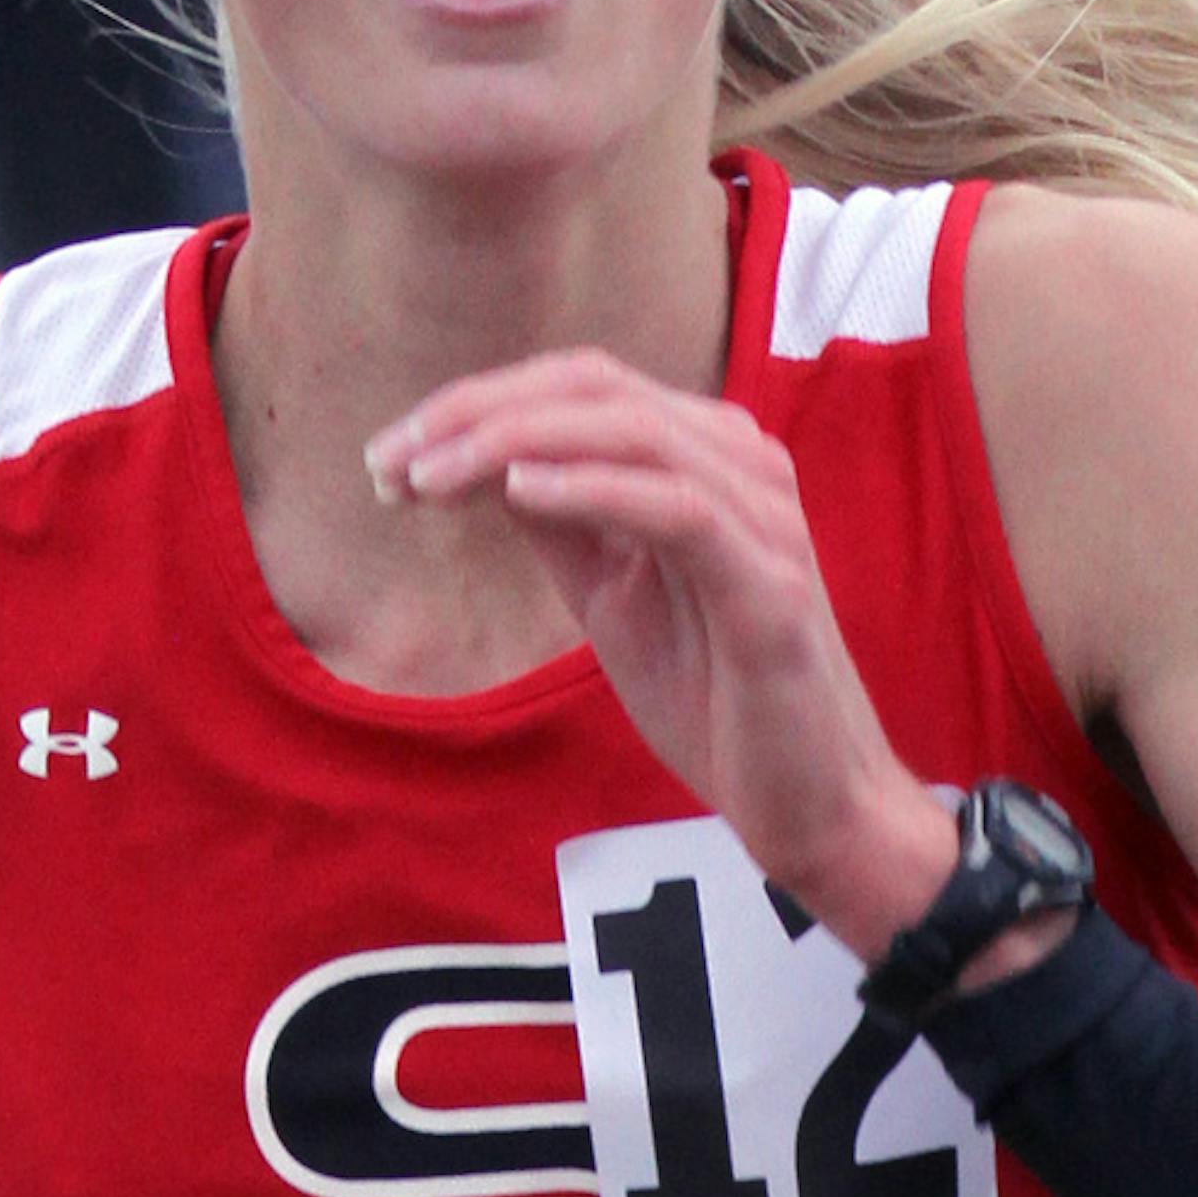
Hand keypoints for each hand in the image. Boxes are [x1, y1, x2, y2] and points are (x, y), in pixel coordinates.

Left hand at [365, 350, 956, 960]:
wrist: (809, 806)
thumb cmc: (718, 702)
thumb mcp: (614, 598)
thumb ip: (564, 525)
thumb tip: (487, 463)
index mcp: (707, 460)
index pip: (582, 390)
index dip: (477, 405)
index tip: (390, 459)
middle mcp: (743, 466)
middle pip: (596, 390)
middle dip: (475, 413)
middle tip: (388, 460)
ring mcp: (764, 519)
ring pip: (630, 432)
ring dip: (512, 443)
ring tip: (428, 478)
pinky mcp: (770, 586)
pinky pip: (676, 509)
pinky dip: (592, 490)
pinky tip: (516, 493)